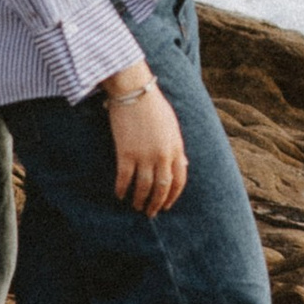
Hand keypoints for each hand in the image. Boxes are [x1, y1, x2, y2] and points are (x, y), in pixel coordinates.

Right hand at [105, 65, 188, 214]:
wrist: (134, 90)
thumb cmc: (154, 105)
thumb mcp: (173, 126)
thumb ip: (178, 147)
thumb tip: (184, 164)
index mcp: (176, 148)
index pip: (179, 180)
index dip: (173, 195)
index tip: (167, 204)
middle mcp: (162, 155)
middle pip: (162, 187)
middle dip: (157, 203)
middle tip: (150, 212)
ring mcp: (144, 155)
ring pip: (144, 187)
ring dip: (140, 200)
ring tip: (136, 207)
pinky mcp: (125, 153)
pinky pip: (124, 179)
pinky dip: (122, 189)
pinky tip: (119, 195)